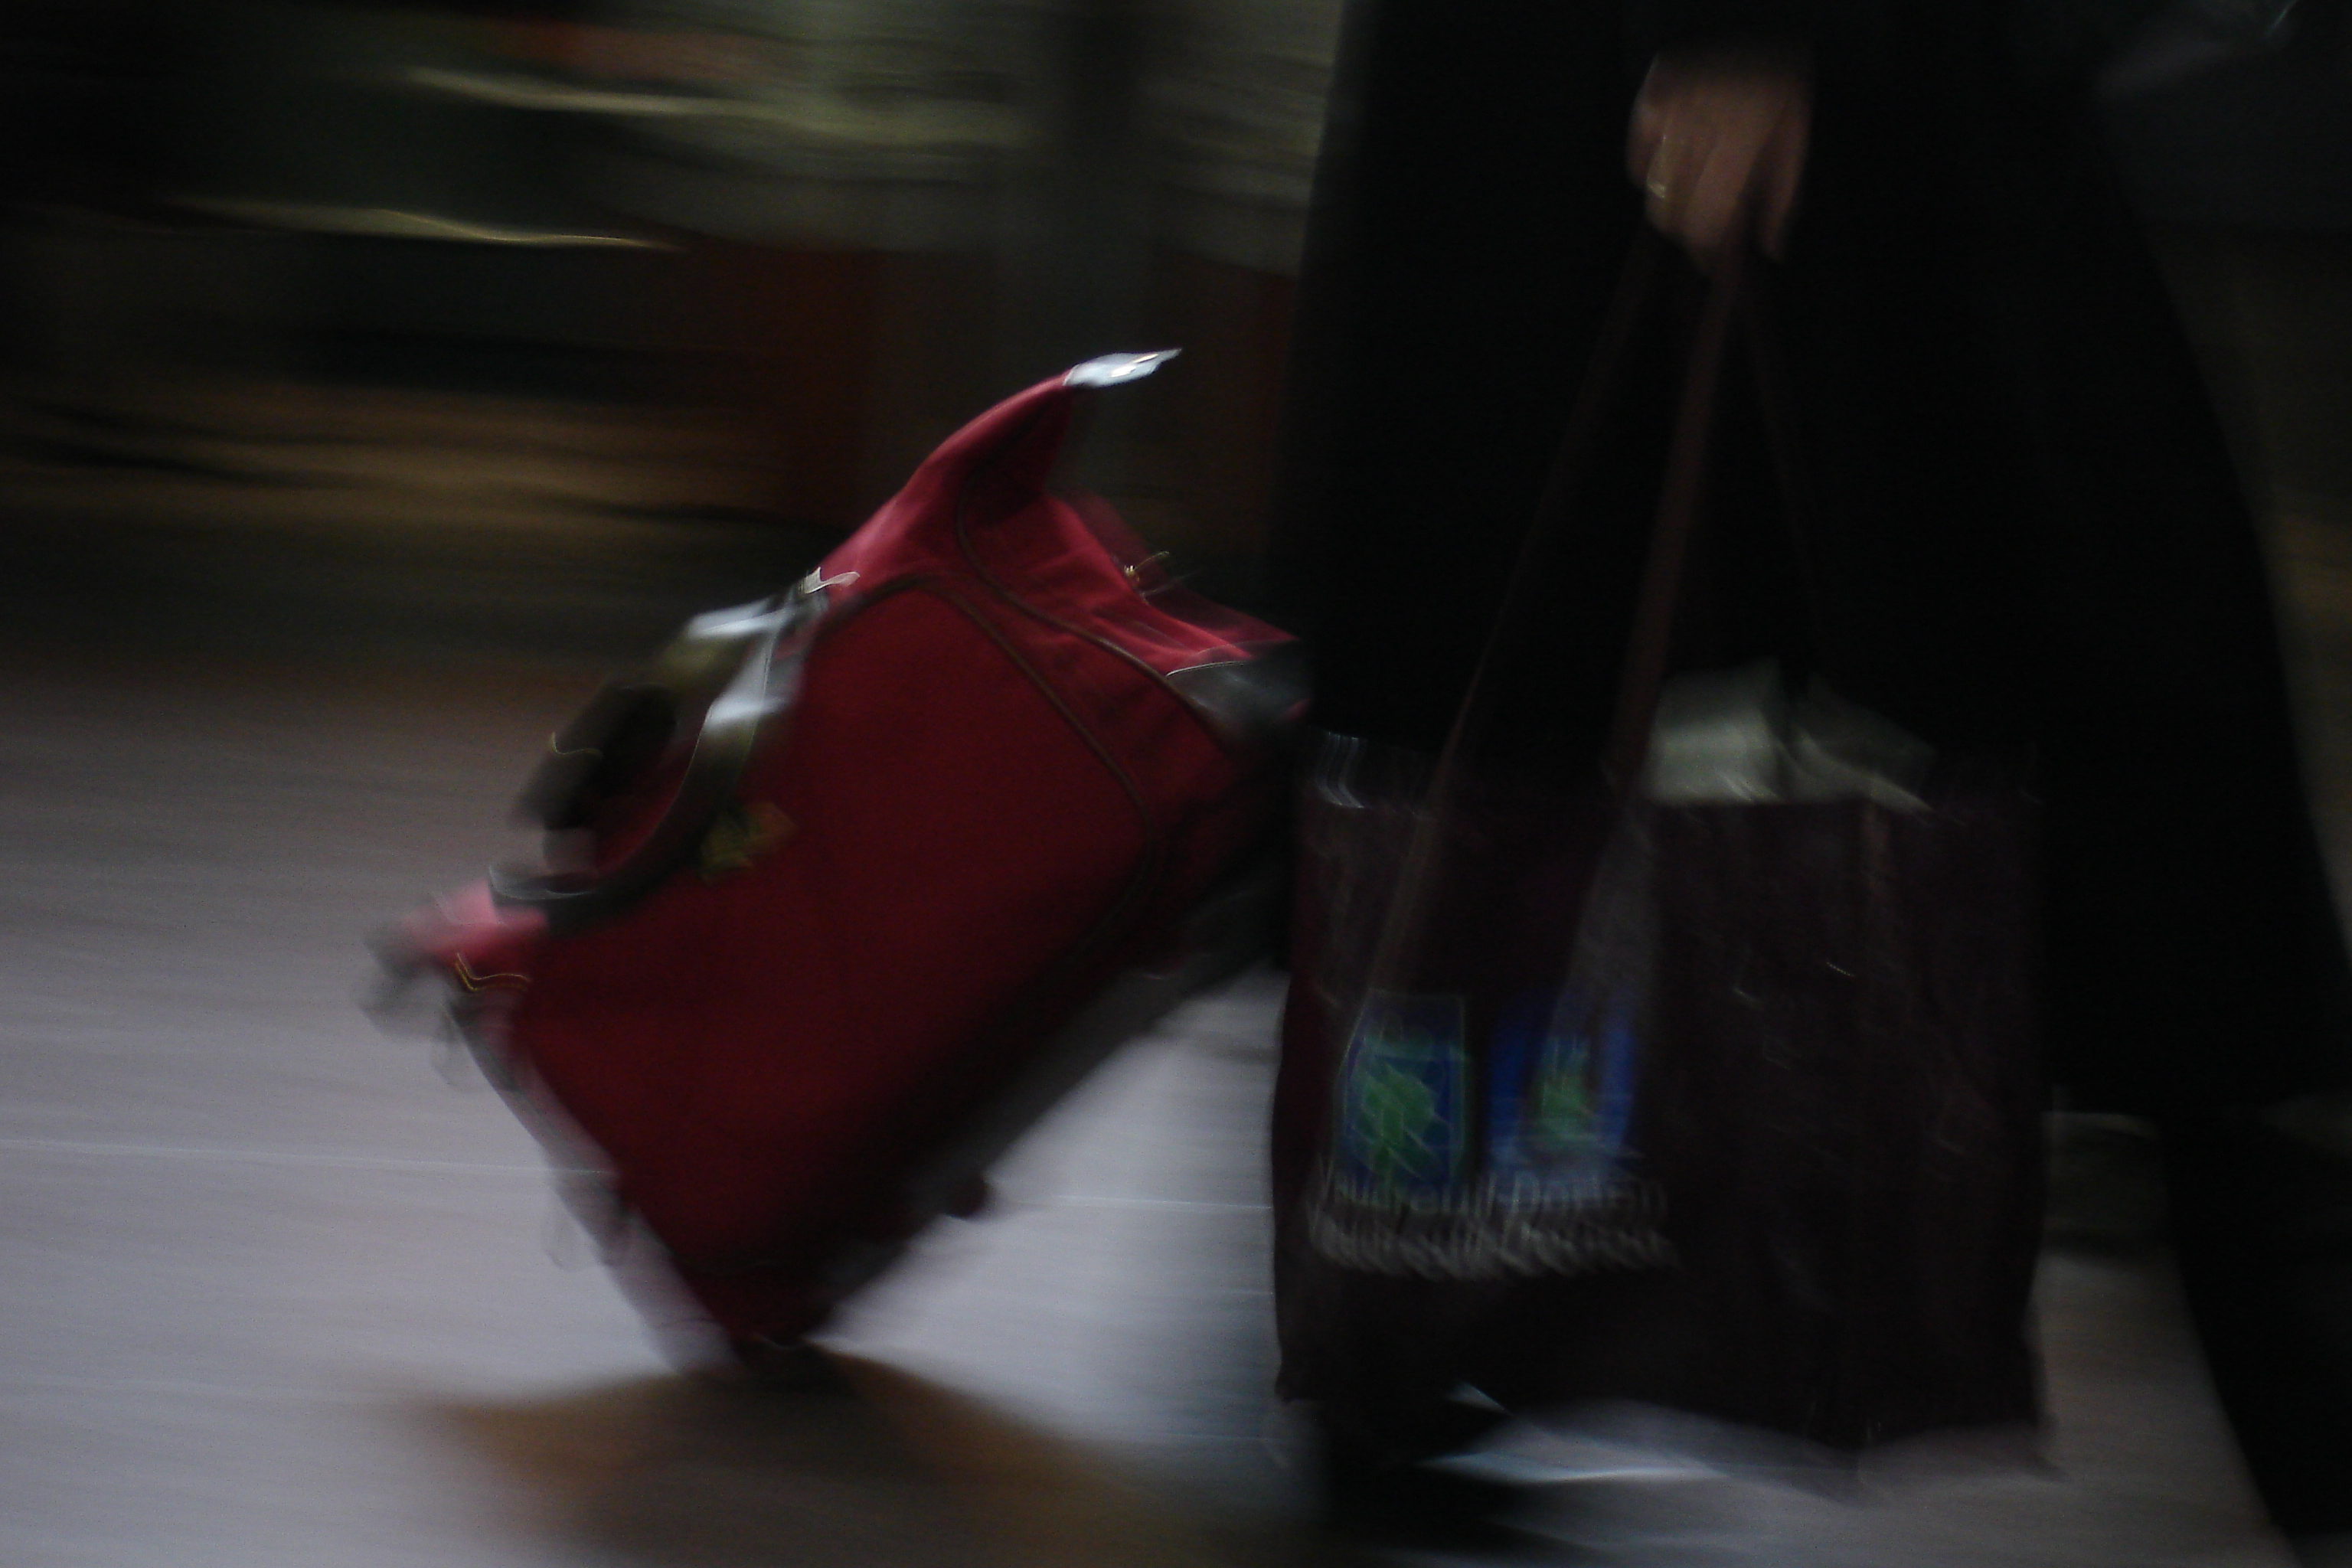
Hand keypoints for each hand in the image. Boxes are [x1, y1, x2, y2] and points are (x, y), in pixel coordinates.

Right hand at [1628, 53, 1810, 265]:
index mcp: (1743, 133)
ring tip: (1696, 194)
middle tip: (1703, 232)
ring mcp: (1668, 109)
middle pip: (1673, 209)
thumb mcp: (1796, 138)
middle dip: (1687, 231)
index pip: (1708, 213)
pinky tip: (1681, 161)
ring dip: (1674, 206)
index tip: (1709, 264)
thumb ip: (1783, 197)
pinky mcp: (1649, 101)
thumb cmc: (1779, 86)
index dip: (1705, 248)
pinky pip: (1639, 164)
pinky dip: (1655, 174)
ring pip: (1655, 192)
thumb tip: (1769, 249)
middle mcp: (1699, 121)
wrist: (1751, 24)